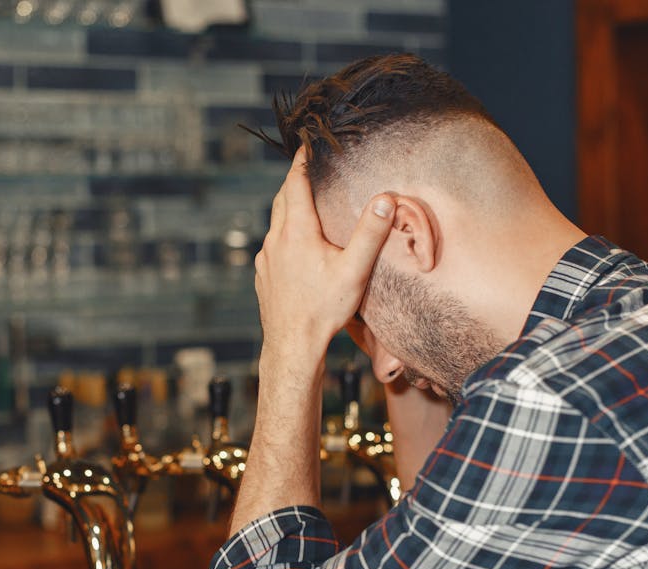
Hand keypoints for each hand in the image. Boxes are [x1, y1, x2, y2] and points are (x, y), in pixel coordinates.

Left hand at [255, 149, 394, 363]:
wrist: (292, 346)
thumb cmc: (324, 309)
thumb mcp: (354, 271)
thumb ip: (369, 234)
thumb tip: (384, 199)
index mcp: (296, 231)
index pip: (295, 182)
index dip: (302, 160)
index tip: (308, 142)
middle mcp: (275, 239)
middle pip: (282, 197)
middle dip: (295, 179)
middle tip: (309, 166)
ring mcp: (266, 258)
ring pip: (275, 221)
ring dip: (288, 206)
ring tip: (305, 200)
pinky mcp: (263, 275)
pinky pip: (271, 244)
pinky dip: (283, 232)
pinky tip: (296, 242)